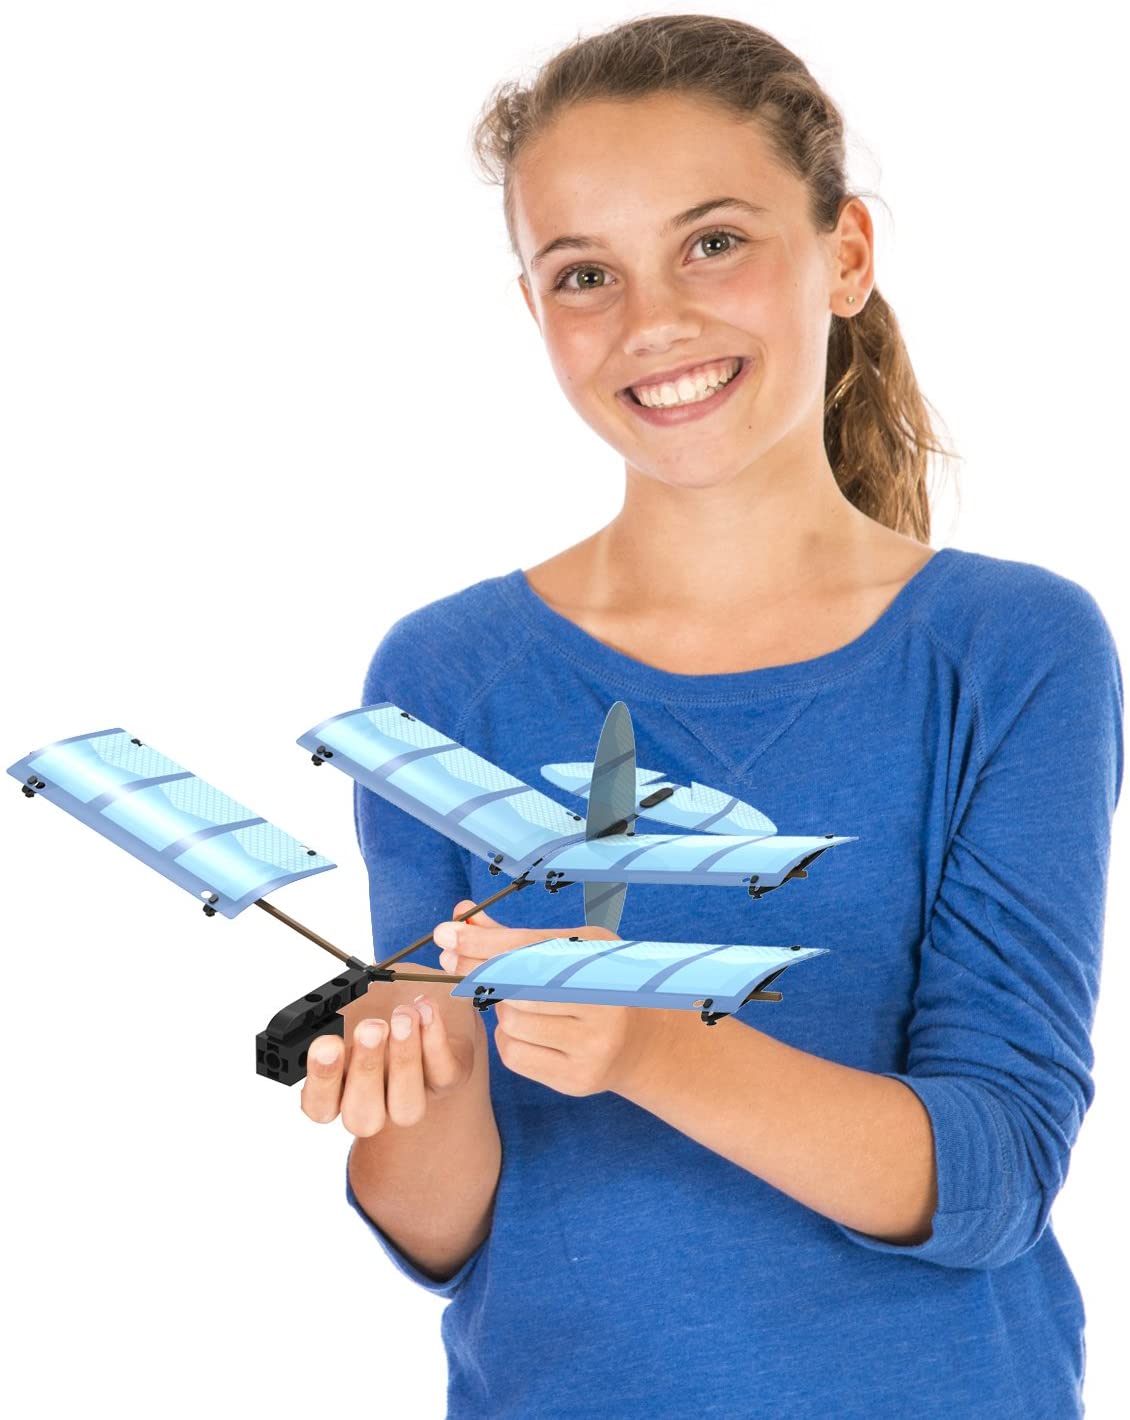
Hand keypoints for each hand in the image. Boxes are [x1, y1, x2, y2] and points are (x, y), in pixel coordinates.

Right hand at [300, 900, 481, 1135]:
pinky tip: (426, 1008)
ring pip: (407, 1108)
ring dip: (404, 1059)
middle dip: (366, 1070)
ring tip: (404, 1016)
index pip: (320, 1105)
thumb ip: (335, 1013)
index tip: (327, 1043)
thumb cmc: (382, 1000)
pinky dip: (435, 1040)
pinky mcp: (448, 1078)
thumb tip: (328, 1010)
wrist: (426, 991)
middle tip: (371, 1027)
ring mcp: (413, 1094)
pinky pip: (444, 1075)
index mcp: (341, 1086)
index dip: (321, 1081)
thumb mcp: (352, 1000)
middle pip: (363, 1117)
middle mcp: (376, 1100)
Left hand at [433, 904, 667, 1098]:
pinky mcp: (576, 1080)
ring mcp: (590, 1048)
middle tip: (458, 963)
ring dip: (500, 1008)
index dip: (483, 942)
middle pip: (516, 988)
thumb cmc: (597, 982)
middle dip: (480, 973)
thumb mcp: (571, 948)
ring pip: (511, 1023)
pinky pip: (514, 1055)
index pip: (529, 949)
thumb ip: (515, 937)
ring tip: (518, 1000)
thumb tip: (463, 913)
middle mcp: (601, 1005)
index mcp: (601, 961)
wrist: (642, 1041)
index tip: (446, 933)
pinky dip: (507, 1038)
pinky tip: (525, 1028)